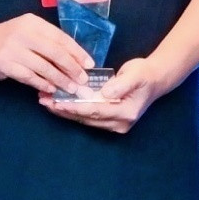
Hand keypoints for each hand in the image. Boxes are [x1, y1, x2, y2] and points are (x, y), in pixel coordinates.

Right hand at [0, 12, 96, 99]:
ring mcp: (13, 49)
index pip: (61, 37)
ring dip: (60, 79)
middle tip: (83, 80)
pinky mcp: (5, 64)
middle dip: (72, 68)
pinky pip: (30, 77)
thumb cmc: (7, 40)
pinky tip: (51, 89)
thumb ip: (46, 42)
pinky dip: (43, 84)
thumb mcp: (27, 33)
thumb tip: (75, 59)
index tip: (89, 64)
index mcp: (33, 23)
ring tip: (70, 88)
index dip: (77, 52)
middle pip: (55, 52)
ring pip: (44, 67)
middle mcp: (24, 33)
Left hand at [44, 59, 160, 133]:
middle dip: (63, 109)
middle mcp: (119, 123)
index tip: (57, 102)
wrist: (155, 79)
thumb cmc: (145, 75)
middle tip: (43, 100)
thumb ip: (120, 85)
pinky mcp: (108, 120)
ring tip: (45, 101)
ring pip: (84, 119)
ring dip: (64, 110)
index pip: (95, 111)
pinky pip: (87, 116)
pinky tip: (58, 102)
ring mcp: (114, 124)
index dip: (75, 107)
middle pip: (86, 118)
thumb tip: (105, 93)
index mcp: (126, 113)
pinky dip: (72, 109)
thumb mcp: (135, 75)